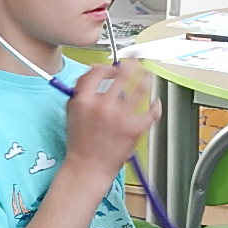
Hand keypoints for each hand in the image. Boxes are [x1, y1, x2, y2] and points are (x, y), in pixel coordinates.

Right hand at [63, 59, 161, 179]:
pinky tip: (155, 103)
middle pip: (123, 75)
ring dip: (147, 78)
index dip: (108, 66)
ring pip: (141, 89)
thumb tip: (94, 71)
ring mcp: (120, 117)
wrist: (87, 168)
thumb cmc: (80, 143)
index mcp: (84, 100)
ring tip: (149, 75)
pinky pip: (151, 112)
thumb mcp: (72, 112)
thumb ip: (81, 90)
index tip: (114, 67)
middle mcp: (103, 106)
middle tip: (138, 60)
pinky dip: (156, 106)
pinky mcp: (134, 129)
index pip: (98, 71)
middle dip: (133, 64)